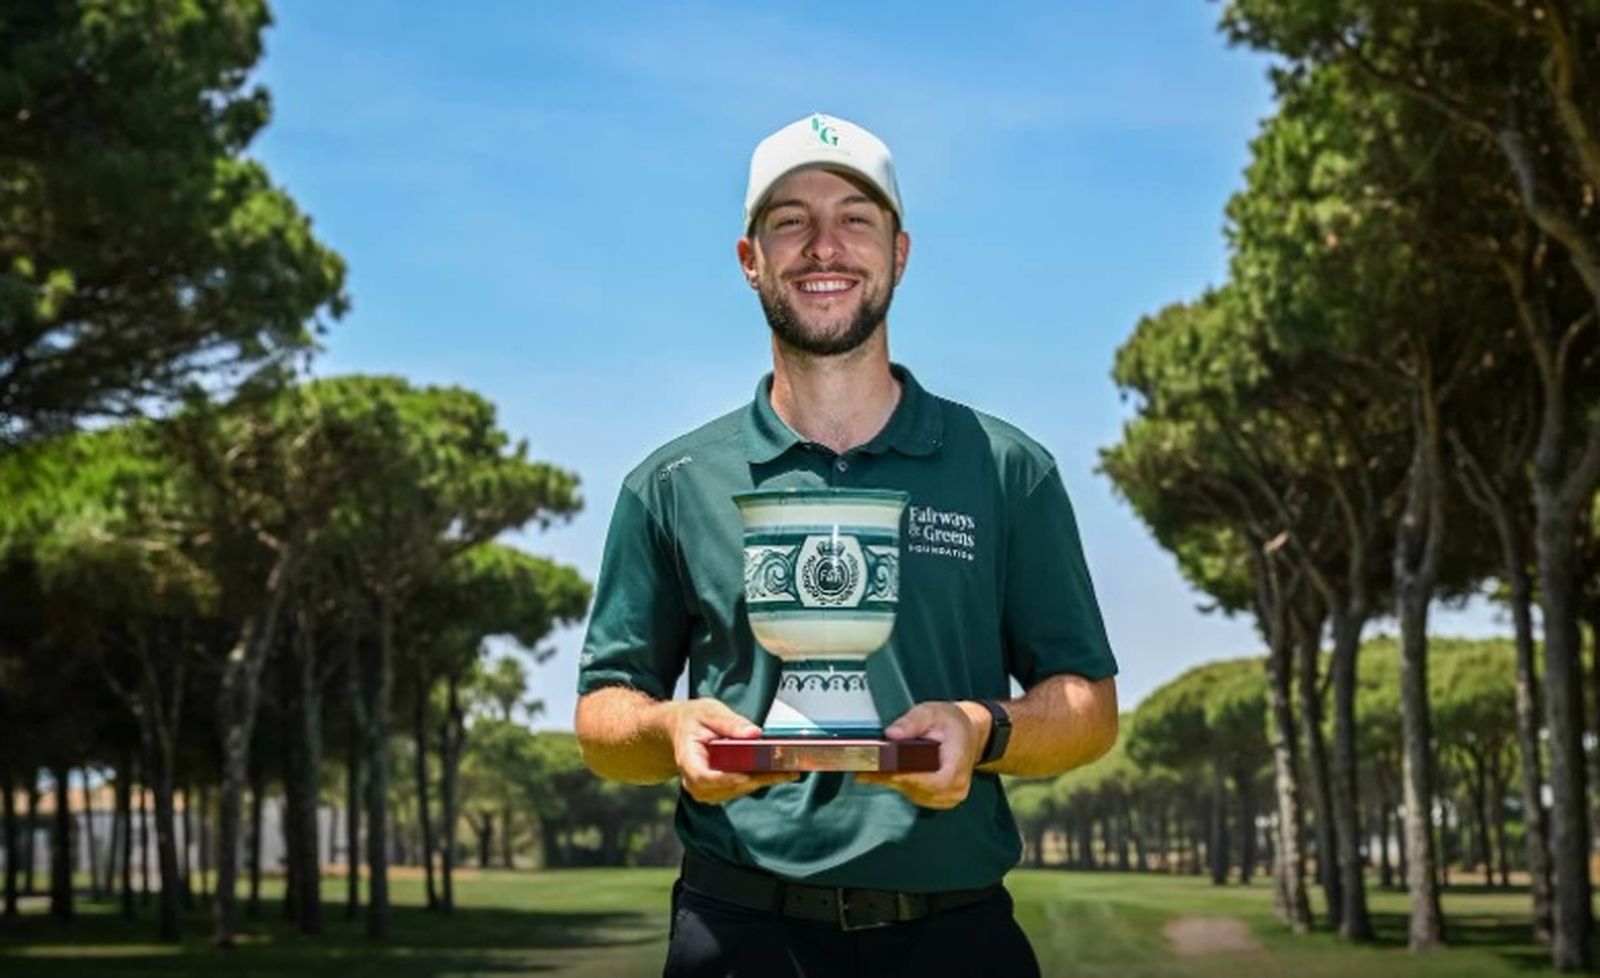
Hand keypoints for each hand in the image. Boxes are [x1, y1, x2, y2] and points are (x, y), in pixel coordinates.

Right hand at [664, 698, 798, 804]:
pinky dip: (757, 781)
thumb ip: (730, 722)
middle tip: (785, 771)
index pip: (703, 777)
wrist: (679, 729)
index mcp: (687, 759)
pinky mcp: (716, 791)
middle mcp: (693, 780)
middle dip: (756, 780)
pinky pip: (738, 789)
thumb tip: (754, 734)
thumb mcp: (708, 712)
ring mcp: (703, 789)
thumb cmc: (693, 719)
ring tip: (787, 772)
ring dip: (760, 782)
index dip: (726, 779)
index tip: (748, 775)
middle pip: (725, 787)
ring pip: (735, 791)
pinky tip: (776, 772)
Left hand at [855, 701, 989, 808]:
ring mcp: (950, 795)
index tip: (888, 772)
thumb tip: (892, 734)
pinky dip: (899, 785)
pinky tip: (883, 775)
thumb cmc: (951, 723)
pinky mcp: (940, 800)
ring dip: (893, 782)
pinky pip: (915, 795)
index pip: (937, 780)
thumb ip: (912, 721)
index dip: (912, 778)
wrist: (967, 734)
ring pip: (914, 794)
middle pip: (920, 788)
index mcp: (959, 760)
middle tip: (865, 768)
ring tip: (869, 770)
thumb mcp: (931, 712)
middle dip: (892, 777)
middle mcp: (957, 784)